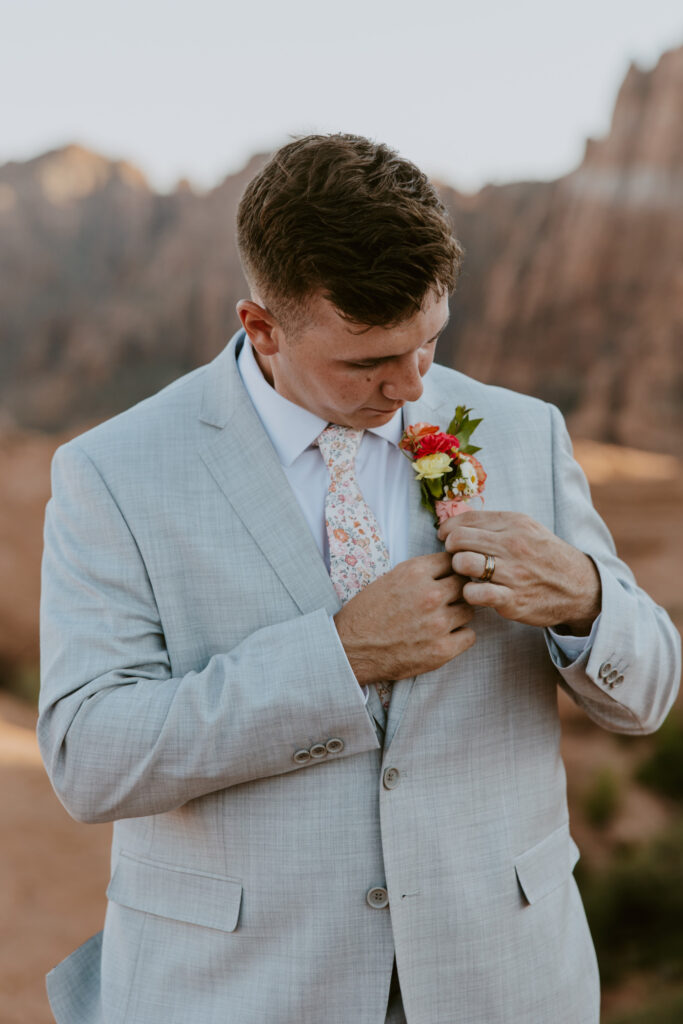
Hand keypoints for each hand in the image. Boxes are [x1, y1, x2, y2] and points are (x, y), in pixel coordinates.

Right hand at [334, 553, 475, 685]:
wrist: (350, 649)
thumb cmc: (367, 613)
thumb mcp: (390, 578)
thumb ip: (421, 572)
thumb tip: (451, 566)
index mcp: (415, 572)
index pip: (454, 560)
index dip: (451, 569)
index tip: (447, 577)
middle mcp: (430, 594)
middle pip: (465, 583)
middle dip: (458, 590)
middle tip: (447, 599)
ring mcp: (438, 623)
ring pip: (469, 609)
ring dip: (459, 613)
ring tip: (441, 619)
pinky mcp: (441, 650)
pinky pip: (469, 636)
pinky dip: (460, 636)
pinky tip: (444, 636)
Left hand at [437, 510, 600, 633]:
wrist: (579, 587)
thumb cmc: (545, 556)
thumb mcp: (527, 529)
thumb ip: (495, 524)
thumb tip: (457, 523)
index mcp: (515, 523)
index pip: (467, 518)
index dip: (448, 528)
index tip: (445, 536)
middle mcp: (513, 545)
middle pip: (459, 539)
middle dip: (451, 548)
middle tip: (456, 556)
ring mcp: (513, 573)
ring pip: (463, 563)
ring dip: (458, 569)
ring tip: (467, 573)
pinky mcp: (512, 600)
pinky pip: (474, 593)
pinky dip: (469, 593)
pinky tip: (476, 591)